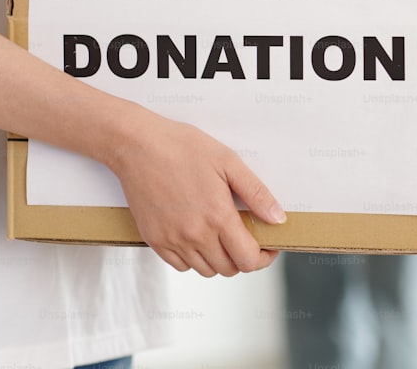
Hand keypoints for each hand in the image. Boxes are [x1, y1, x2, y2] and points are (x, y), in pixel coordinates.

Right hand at [106, 109, 285, 276]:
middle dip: (244, 258)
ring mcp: (172, 240)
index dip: (264, 258)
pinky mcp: (154, 240)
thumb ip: (256, 193)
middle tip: (247, 238)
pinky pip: (180, 266)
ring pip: (205, 270)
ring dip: (220, 260)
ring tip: (223, 236)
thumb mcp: (229, 162)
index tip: (268, 246)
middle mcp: (195, 235)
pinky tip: (199, 237)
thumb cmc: (184, 148)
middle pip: (229, 268)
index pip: (248, 259)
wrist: (138, 145)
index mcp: (217, 216)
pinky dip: (194, 259)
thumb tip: (278, 219)